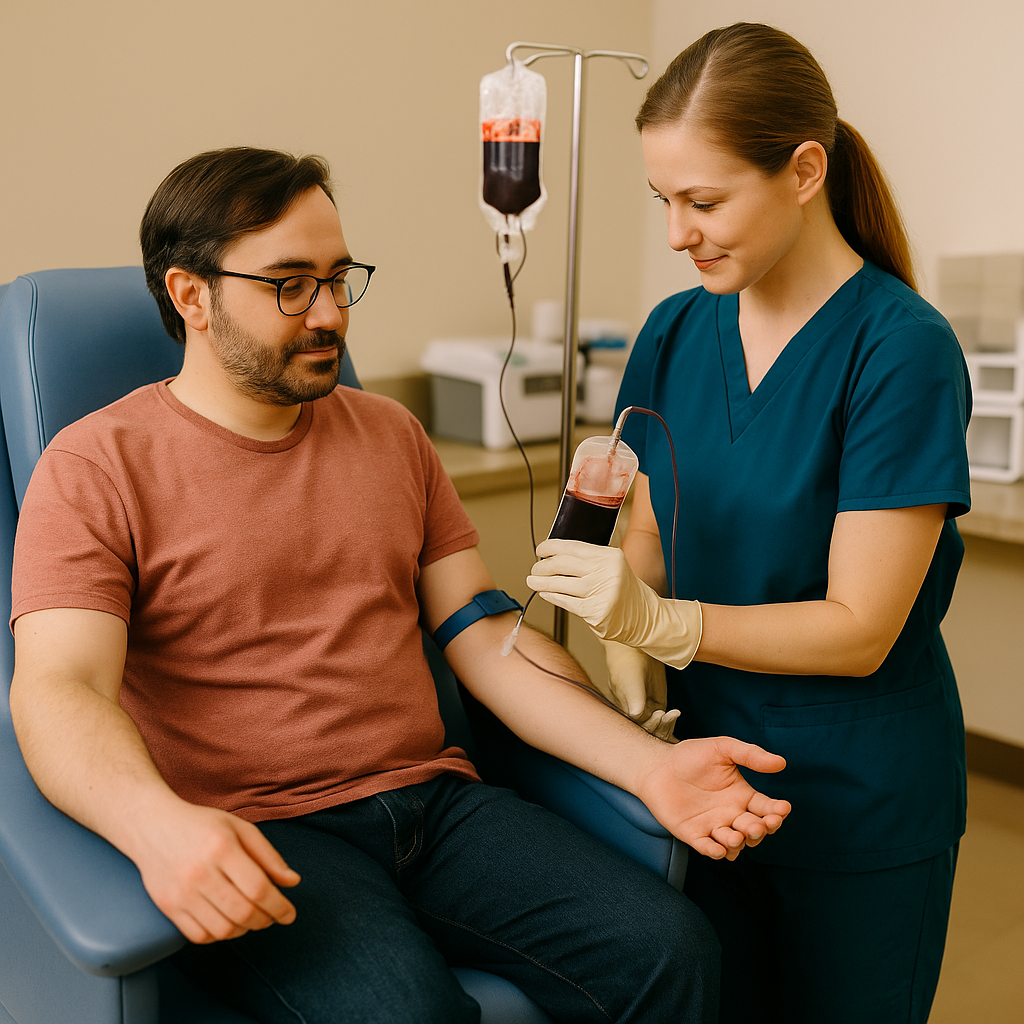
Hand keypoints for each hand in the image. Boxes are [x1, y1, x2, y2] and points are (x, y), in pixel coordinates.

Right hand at [131, 801, 300, 943]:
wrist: (152, 826)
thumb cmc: (202, 825)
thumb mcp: (240, 828)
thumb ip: (268, 856)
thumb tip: (292, 882)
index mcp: (222, 848)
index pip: (258, 888)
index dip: (279, 906)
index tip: (289, 914)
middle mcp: (200, 872)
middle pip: (243, 912)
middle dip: (265, 920)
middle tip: (272, 916)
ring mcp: (181, 892)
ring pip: (223, 929)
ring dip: (244, 929)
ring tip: (251, 918)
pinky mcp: (168, 906)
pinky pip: (199, 936)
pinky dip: (219, 935)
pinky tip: (227, 922)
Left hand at [528, 539, 701, 668]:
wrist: (646, 618)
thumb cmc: (624, 591)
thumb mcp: (612, 567)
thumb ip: (587, 561)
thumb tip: (553, 557)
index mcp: (609, 556)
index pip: (572, 547)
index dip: (550, 547)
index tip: (540, 549)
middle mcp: (606, 572)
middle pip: (562, 564)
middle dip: (542, 566)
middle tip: (534, 568)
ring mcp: (601, 593)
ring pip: (560, 584)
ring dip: (541, 582)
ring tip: (532, 581)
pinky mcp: (595, 613)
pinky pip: (565, 602)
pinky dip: (552, 597)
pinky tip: (545, 594)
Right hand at [600, 638, 679, 740]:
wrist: (636, 651)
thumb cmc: (628, 666)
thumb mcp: (631, 683)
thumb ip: (634, 700)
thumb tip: (636, 715)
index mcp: (625, 712)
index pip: (638, 729)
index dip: (650, 726)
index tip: (659, 714)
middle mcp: (636, 714)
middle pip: (649, 732)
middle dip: (659, 727)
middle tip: (666, 714)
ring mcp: (647, 710)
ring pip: (658, 728)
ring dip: (667, 725)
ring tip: (674, 713)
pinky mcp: (657, 705)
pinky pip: (665, 721)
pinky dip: (671, 723)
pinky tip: (675, 716)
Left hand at [637, 737, 790, 860]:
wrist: (658, 766)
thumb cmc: (691, 756)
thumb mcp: (722, 748)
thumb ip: (750, 754)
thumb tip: (781, 763)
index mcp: (742, 795)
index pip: (767, 808)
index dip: (777, 811)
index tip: (783, 808)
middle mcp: (732, 814)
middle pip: (754, 829)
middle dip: (759, 830)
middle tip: (758, 825)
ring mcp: (713, 826)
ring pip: (734, 844)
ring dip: (738, 843)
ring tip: (736, 836)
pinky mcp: (694, 834)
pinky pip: (708, 848)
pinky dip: (714, 852)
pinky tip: (718, 849)